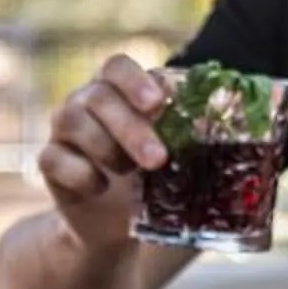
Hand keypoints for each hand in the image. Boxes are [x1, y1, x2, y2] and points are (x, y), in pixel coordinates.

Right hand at [34, 55, 173, 254]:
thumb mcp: (176, 156)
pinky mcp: (50, 161)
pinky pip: (53, 158)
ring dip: (107, 149)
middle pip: (99, 97)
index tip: (156, 103)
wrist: (114, 222)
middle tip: (158, 159)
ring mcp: (64, 129)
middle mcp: (86, 101)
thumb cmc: (151, 177)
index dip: (134, 80)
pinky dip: (82, 174)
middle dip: (131, 128)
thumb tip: (238, 126)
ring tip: (131, 173)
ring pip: (73, 121)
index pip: (117, 66)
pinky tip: (101, 187)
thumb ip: (193, 136)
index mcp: (118, 89)